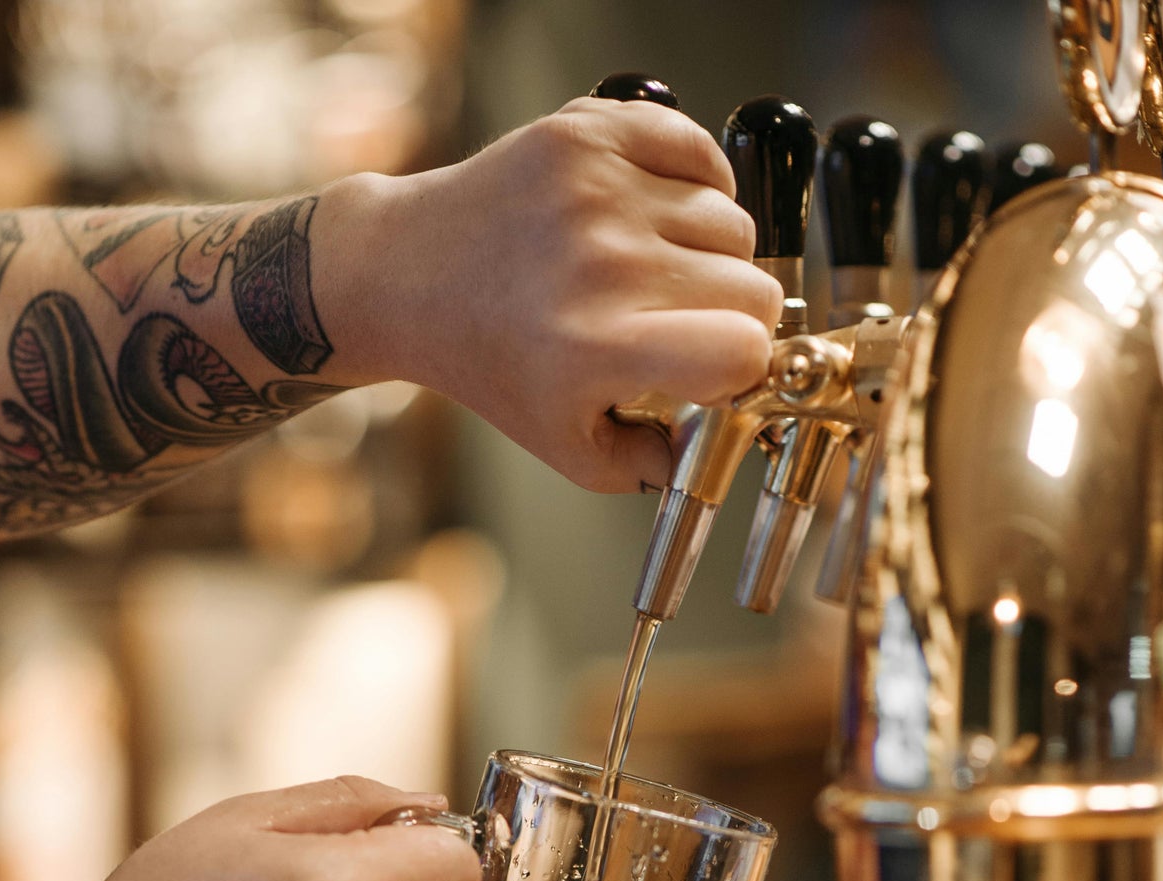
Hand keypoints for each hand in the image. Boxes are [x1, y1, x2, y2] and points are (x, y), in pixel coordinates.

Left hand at [318, 96, 782, 492]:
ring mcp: (599, 189)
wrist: (409, 275)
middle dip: (730, 317)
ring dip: (709, 255)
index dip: (741, 367)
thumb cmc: (489, 362)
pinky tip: (655, 217)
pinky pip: (701, 150)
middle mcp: (604, 262)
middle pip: (753, 286)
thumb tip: (706, 452)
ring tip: (653, 273)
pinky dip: (695, 183)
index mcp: (599, 346)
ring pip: (733, 220)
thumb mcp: (562, 444)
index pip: (744, 348)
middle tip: (678, 325)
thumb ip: (645, 465)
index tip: (712, 372)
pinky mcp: (590, 133)